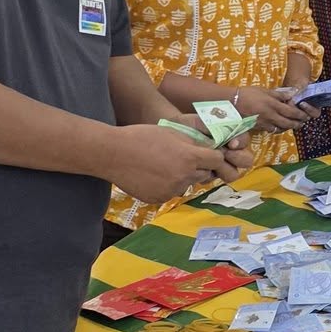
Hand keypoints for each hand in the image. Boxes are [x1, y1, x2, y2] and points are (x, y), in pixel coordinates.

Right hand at [108, 123, 244, 203]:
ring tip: (163, 166)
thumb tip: (210, 149)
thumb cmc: (141, 137)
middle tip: (183, 159)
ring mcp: (171, 190)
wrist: (113, 154)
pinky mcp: (158, 199)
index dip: (214, 156)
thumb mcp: (172, 133)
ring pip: (187, 184)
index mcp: (189, 158)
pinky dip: (166, 185)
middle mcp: (183, 177)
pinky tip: (152, 175)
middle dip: (199, 167)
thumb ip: (193, 143)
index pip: (217, 160)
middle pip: (204, 174)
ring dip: (182, 177)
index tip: (209, 154)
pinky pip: (170, 192)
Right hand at [237, 85, 315, 134]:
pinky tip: (279, 127)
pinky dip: (277, 129)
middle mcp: (270, 115)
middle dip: (297, 124)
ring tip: (293, 126)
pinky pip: (271, 130)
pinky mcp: (258, 127)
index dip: (300, 114)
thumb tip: (291, 95)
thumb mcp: (264, 90)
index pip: (291, 111)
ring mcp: (264, 123)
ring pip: (280, 128)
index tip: (305, 115)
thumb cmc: (247, 94)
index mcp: (273, 105)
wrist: (231, 103)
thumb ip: (278, 94)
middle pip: (288, 122)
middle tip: (302, 123)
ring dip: (288, 128)